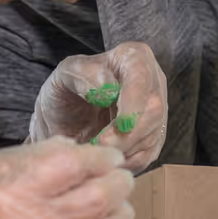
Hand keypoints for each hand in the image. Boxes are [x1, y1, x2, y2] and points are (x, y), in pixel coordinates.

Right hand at [0, 139, 132, 218]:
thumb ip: (17, 158)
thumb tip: (67, 147)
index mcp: (8, 195)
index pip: (75, 164)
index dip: (98, 154)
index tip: (105, 154)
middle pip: (101, 196)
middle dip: (116, 180)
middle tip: (116, 175)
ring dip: (119, 214)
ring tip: (114, 205)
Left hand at [26, 41, 167, 171]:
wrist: (63, 120)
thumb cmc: (64, 92)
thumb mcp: (63, 76)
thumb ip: (81, 74)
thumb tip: (107, 88)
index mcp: (132, 57)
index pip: (140, 77)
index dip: (134, 102)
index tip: (122, 124)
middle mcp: (151, 82)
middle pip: (153, 110)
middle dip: (127, 133)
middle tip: (98, 144)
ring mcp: (154, 112)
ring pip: (151, 136)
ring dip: (123, 149)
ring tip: (94, 150)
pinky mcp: (151, 139)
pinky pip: (147, 155)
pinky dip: (126, 161)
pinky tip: (105, 157)